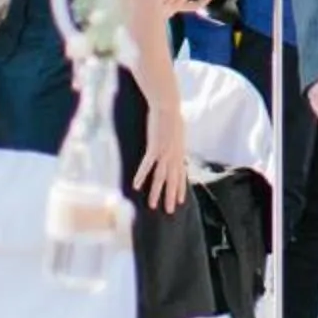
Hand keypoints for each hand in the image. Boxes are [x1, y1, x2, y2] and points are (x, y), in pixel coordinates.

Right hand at [133, 95, 191, 211]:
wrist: (168, 105)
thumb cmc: (172, 115)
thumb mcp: (178, 132)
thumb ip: (176, 142)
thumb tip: (176, 145)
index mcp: (180, 152)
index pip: (181, 174)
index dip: (181, 188)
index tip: (181, 201)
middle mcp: (174, 155)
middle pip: (173, 180)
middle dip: (171, 196)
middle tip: (170, 211)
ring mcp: (164, 153)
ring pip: (160, 177)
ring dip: (156, 192)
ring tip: (152, 205)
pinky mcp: (154, 148)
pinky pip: (146, 165)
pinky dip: (141, 176)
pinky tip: (135, 186)